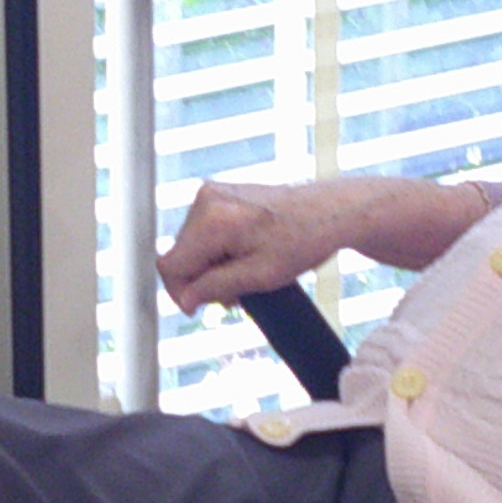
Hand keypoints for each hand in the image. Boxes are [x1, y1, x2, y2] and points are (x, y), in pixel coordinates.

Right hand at [158, 180, 338, 311]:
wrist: (330, 211)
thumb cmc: (303, 241)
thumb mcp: (260, 276)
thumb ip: (217, 287)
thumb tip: (186, 299)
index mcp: (213, 219)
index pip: (171, 265)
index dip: (180, 293)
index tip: (199, 309)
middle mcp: (206, 200)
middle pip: (180, 254)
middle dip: (200, 280)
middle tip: (232, 296)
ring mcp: (213, 193)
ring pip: (191, 245)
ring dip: (210, 267)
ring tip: (242, 277)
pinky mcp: (221, 194)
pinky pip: (204, 231)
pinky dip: (217, 250)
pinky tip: (241, 259)